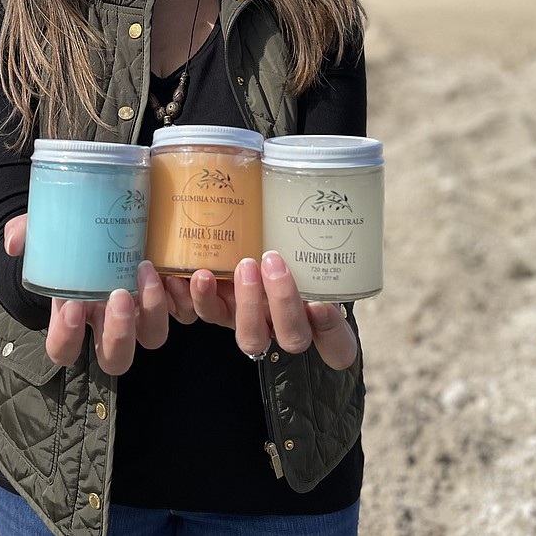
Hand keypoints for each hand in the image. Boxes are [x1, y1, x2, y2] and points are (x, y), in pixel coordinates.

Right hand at [3, 214, 169, 374]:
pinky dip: (180, 295)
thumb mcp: (48, 228)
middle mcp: (110, 322)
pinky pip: (183, 311)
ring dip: (152, 311)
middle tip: (118, 296)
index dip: (67, 338)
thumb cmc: (74, 231)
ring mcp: (142, 311)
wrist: (110, 211)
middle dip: (118, 335)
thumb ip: (29, 232)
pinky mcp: (170, 294)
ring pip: (153, 337)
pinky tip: (174, 269)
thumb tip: (15, 241)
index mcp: (76, 315)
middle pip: (116, 359)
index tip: (73, 307)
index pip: (64, 350)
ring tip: (145, 272)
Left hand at [182, 250, 358, 370]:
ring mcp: (253, 322)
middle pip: (293, 337)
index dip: (331, 329)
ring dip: (245, 302)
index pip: (338, 342)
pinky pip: (209, 314)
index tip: (322, 303)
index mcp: (317, 315)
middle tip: (273, 262)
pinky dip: (200, 295)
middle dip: (283, 302)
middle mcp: (286, 325)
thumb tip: (301, 192)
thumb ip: (306, 235)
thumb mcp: (300, 241)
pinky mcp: (221, 312)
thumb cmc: (283, 243)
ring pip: (251, 336)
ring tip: (242, 265)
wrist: (247, 244)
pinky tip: (196, 272)